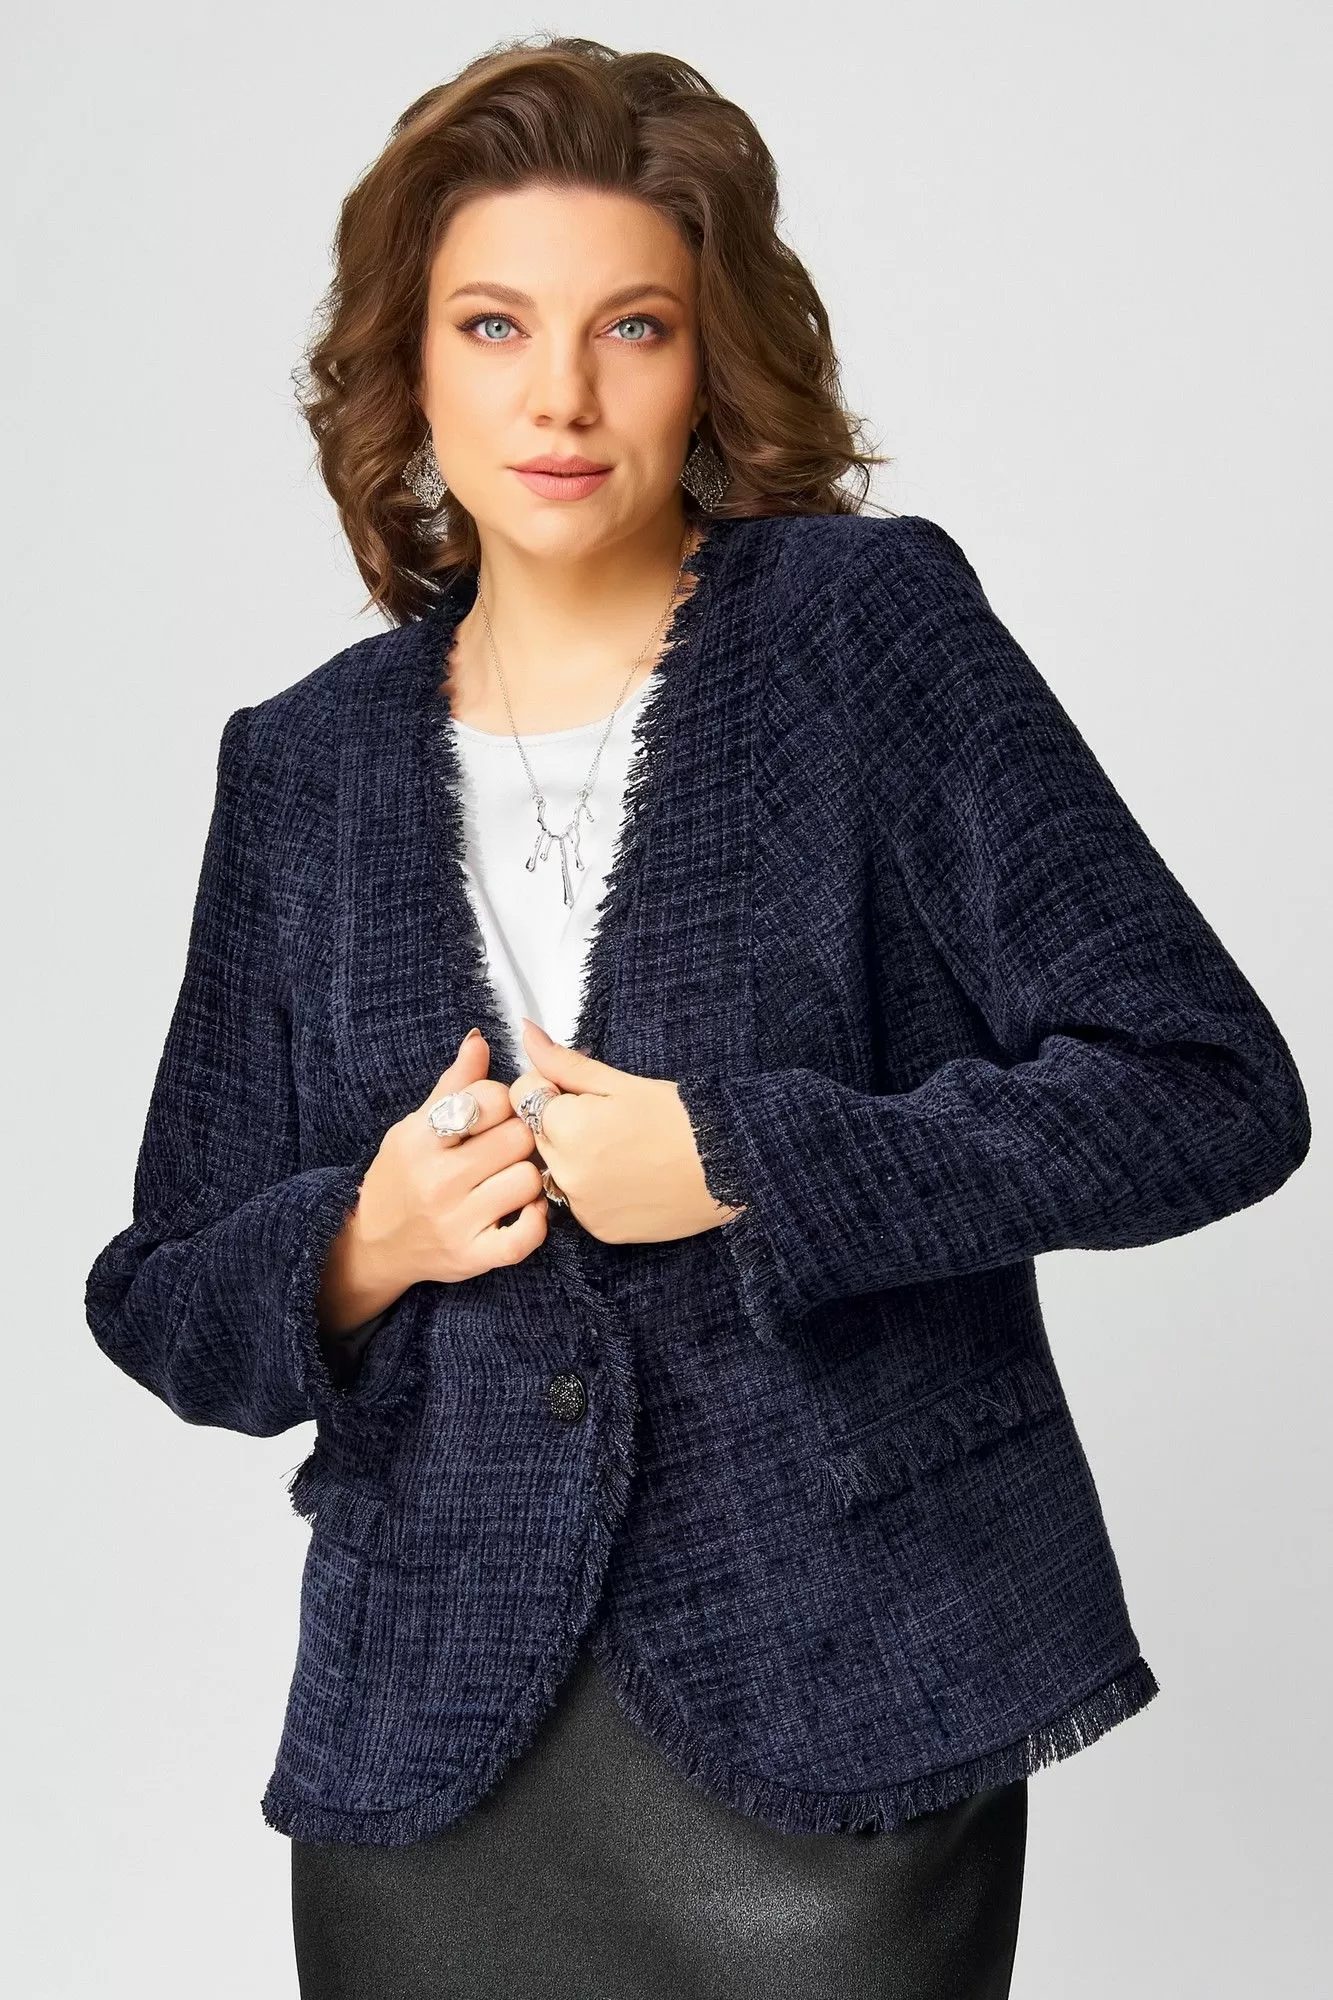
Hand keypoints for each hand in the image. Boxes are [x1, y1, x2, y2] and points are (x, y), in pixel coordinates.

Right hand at [317, 1029, 546, 1333]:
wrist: (376, 1244)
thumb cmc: (401, 1177)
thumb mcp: (415, 1126)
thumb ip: (454, 1085)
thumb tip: (479, 1040)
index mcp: (422, 1139)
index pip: (487, 1099)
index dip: (503, 1099)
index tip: (496, 1110)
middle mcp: (437, 1180)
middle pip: (517, 1137)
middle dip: (520, 1135)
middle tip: (508, 1145)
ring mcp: (457, 1221)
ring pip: (528, 1179)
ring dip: (529, 1176)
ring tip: (511, 1176)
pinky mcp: (474, 1256)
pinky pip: (526, 1236)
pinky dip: (536, 1220)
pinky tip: (525, 1209)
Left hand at [508, 1018, 744, 1244]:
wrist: (729, 1168)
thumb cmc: (680, 1118)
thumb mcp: (619, 1082)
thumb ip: (563, 1062)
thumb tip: (525, 1034)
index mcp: (567, 1127)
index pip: (523, 1095)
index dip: (552, 1087)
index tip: (585, 1092)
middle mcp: (565, 1172)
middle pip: (536, 1134)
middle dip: (561, 1122)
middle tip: (610, 1121)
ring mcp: (581, 1206)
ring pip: (555, 1169)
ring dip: (573, 1156)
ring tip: (621, 1149)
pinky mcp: (598, 1230)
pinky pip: (577, 1202)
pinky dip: (593, 1188)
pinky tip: (627, 1176)